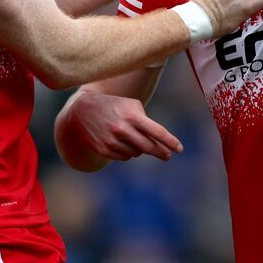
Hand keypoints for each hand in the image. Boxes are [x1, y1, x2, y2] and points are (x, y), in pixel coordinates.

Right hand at [55, 90, 181, 171]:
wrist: (83, 110)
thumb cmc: (115, 106)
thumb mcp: (132, 106)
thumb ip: (147, 122)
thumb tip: (159, 142)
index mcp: (132, 115)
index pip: (157, 132)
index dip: (170, 142)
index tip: (180, 149)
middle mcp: (122, 129)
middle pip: (149, 147)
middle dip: (161, 152)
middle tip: (168, 156)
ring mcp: (112, 141)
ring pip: (136, 153)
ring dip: (140, 149)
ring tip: (134, 139)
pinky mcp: (103, 150)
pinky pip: (125, 157)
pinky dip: (128, 152)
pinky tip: (123, 143)